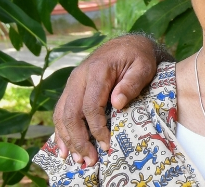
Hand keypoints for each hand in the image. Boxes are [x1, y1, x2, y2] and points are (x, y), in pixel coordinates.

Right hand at [52, 34, 159, 166]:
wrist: (127, 44)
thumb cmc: (138, 57)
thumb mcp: (143, 66)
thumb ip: (131, 83)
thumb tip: (117, 103)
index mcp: (97, 70)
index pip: (90, 105)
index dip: (96, 128)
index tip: (106, 145)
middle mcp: (79, 77)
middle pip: (71, 113)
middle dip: (78, 140)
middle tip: (89, 160)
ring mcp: (72, 83)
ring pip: (61, 115)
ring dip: (67, 140)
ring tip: (77, 160)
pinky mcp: (72, 89)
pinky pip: (61, 112)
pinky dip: (61, 131)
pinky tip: (64, 148)